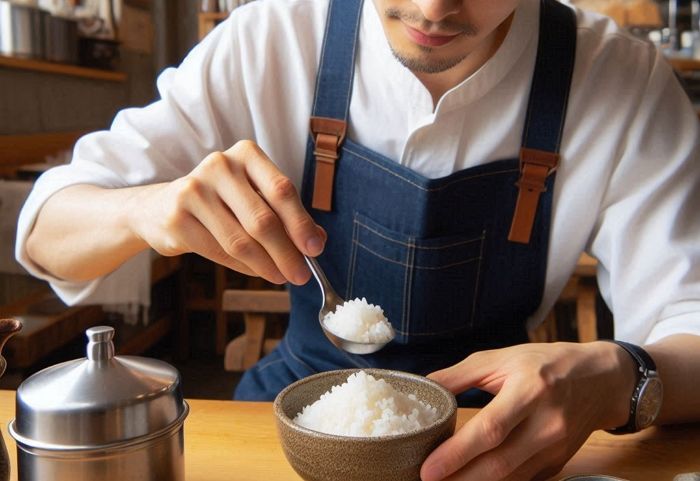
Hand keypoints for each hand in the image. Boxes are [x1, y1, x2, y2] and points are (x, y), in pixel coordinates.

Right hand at [127, 140, 324, 284]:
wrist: (161, 206)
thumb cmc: (222, 202)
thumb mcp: (255, 198)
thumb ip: (287, 215)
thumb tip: (317, 241)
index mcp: (246, 154)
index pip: (282, 190)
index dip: (301, 223)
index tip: (315, 249)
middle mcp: (220, 165)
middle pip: (263, 219)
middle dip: (287, 253)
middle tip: (301, 275)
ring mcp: (194, 189)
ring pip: (241, 240)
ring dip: (267, 265)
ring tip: (281, 277)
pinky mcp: (177, 217)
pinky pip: (220, 252)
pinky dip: (244, 267)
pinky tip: (256, 271)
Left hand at [421, 342, 635, 480]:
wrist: (602, 380)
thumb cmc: (546, 364)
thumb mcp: (502, 358)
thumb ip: (459, 375)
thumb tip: (423, 387)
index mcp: (530, 390)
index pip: (490, 429)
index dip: (457, 453)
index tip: (428, 468)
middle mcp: (547, 424)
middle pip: (499, 464)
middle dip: (459, 478)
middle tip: (427, 480)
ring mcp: (556, 449)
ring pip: (510, 478)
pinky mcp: (558, 464)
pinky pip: (522, 479)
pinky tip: (472, 479)